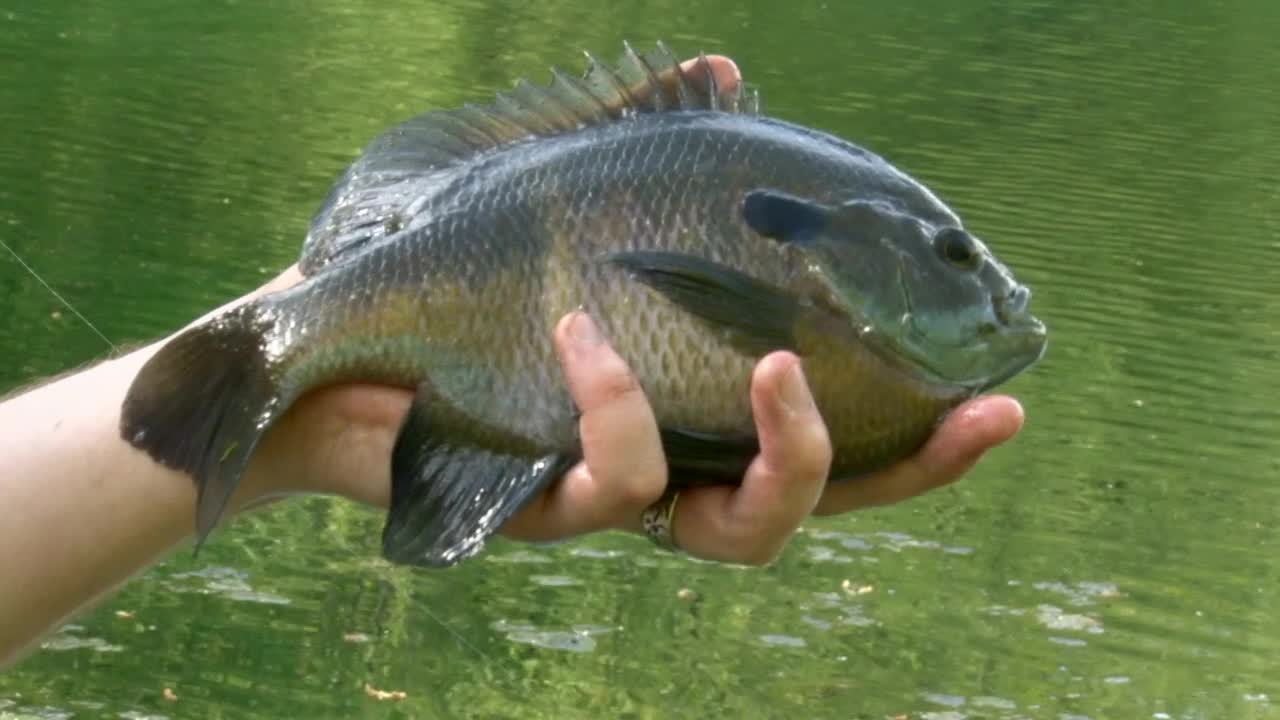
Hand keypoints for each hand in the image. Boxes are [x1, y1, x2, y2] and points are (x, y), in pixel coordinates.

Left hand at [236, 52, 1024, 564]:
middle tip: (975, 412)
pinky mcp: (543, 508)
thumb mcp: (553, 193)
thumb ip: (645, 144)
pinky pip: (612, 481)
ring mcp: (614, 494)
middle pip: (819, 505)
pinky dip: (614, 403)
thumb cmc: (445, 270)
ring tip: (782, 363)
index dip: (923, 436)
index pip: (835, 431)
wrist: (321, 343)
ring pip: (739, 532)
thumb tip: (727, 76)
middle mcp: (673, 463)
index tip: (1003, 395)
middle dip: (908, 470)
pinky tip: (584, 328)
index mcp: (694, 401)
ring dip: (788, 449)